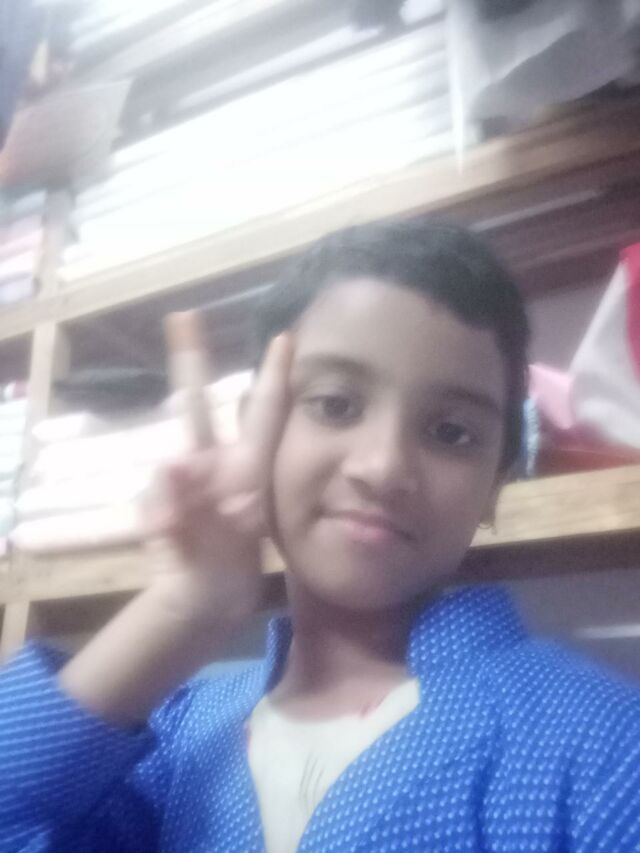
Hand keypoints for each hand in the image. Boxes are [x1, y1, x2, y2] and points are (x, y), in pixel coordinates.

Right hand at [143, 334, 292, 633]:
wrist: (207, 597)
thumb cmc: (235, 555)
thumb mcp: (247, 528)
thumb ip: (238, 491)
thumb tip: (179, 462)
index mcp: (247, 465)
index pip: (263, 412)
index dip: (273, 375)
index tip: (286, 336)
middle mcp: (212, 466)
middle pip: (196, 409)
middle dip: (189, 362)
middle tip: (184, 320)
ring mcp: (182, 486)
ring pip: (173, 467)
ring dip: (178, 488)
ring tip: (182, 515)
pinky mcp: (157, 510)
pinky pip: (156, 505)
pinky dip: (164, 517)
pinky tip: (169, 533)